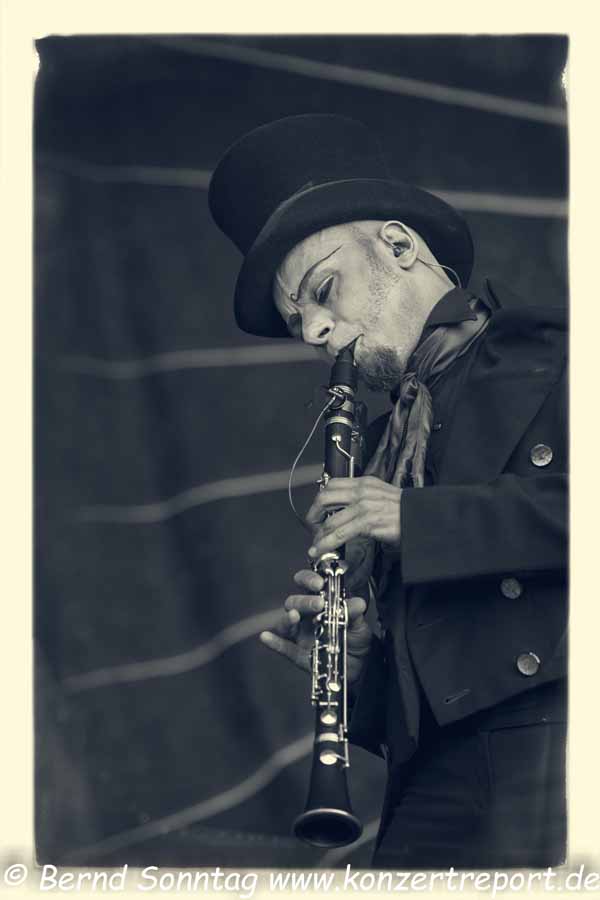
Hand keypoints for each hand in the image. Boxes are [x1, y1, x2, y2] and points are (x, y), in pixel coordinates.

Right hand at [259, 568, 371, 683]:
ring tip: (294, 616)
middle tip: (318, 603)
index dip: (309, 578)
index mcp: (320, 600)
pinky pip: (284, 647)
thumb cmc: (356, 638)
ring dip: (287, 617)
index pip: (308, 583)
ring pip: (286, 621)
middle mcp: (306, 614)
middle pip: (295, 601)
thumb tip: (357, 603)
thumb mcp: (359, 625)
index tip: (319, 581)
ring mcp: (300, 633)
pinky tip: (266, 637)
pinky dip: (275, 643)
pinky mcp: (298, 653)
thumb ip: (354, 613)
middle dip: (304, 600)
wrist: (359, 667)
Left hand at [306, 476, 401, 559]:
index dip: (319, 500)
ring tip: (315, 546)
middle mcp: (362, 491)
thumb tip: (345, 510)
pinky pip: (340, 534)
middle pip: (324, 498)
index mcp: (364, 482)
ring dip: (318, 535)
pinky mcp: (368, 522)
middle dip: (313, 516)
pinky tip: (321, 551)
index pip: (332, 484)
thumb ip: (363, 498)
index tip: (317, 513)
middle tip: (312, 529)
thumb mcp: (382, 496)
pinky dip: (326, 544)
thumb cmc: (405, 511)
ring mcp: (364, 506)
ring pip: (330, 519)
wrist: (423, 518)